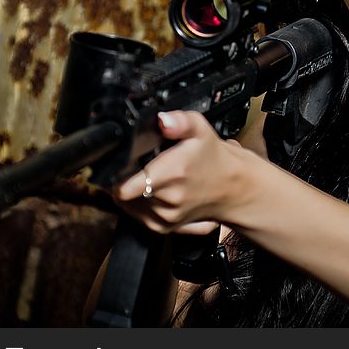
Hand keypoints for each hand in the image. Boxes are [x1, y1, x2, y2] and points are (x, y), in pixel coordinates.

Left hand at [113, 111, 249, 233]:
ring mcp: (166, 217)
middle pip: (123, 192)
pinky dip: (138, 205)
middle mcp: (168, 199)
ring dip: (132, 192)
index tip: (119, 165)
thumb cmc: (214, 159)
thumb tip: (163, 120)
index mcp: (173, 173)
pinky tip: (151, 192)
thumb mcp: (200, 130)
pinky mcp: (164, 228)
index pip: (125, 186)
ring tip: (150, 178)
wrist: (233, 188)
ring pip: (128, 205)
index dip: (116, 175)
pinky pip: (137, 217)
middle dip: (126, 178)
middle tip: (140, 165)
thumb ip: (180, 121)